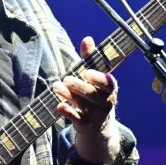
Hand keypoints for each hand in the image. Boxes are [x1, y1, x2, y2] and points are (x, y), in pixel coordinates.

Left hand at [53, 36, 119, 161]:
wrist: (98, 125)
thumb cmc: (94, 94)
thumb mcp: (94, 77)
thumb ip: (90, 59)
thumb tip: (87, 39)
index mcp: (110, 89)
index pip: (108, 83)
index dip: (97, 78)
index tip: (85, 72)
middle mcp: (106, 102)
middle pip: (93, 94)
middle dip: (79, 86)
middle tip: (66, 78)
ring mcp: (97, 116)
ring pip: (84, 105)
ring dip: (69, 96)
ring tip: (55, 86)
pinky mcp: (86, 125)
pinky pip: (78, 120)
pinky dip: (68, 113)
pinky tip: (59, 106)